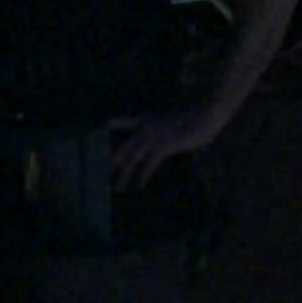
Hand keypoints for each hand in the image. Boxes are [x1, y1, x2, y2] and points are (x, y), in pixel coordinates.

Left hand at [110, 107, 224, 190]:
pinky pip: (149, 164)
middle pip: (121, 148)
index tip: (95, 139)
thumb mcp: (175, 122)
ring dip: (123, 175)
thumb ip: (166, 130)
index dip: (106, 130)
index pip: (119, 122)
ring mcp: (153, 137)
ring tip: (117, 189)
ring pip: (131, 159)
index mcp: (145, 119)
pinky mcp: (163, 146)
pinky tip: (139, 186)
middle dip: (109, 163)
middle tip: (99, 176)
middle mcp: (145, 128)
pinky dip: (144, 176)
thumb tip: (167, 138)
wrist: (205, 113)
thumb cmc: (195, 117)